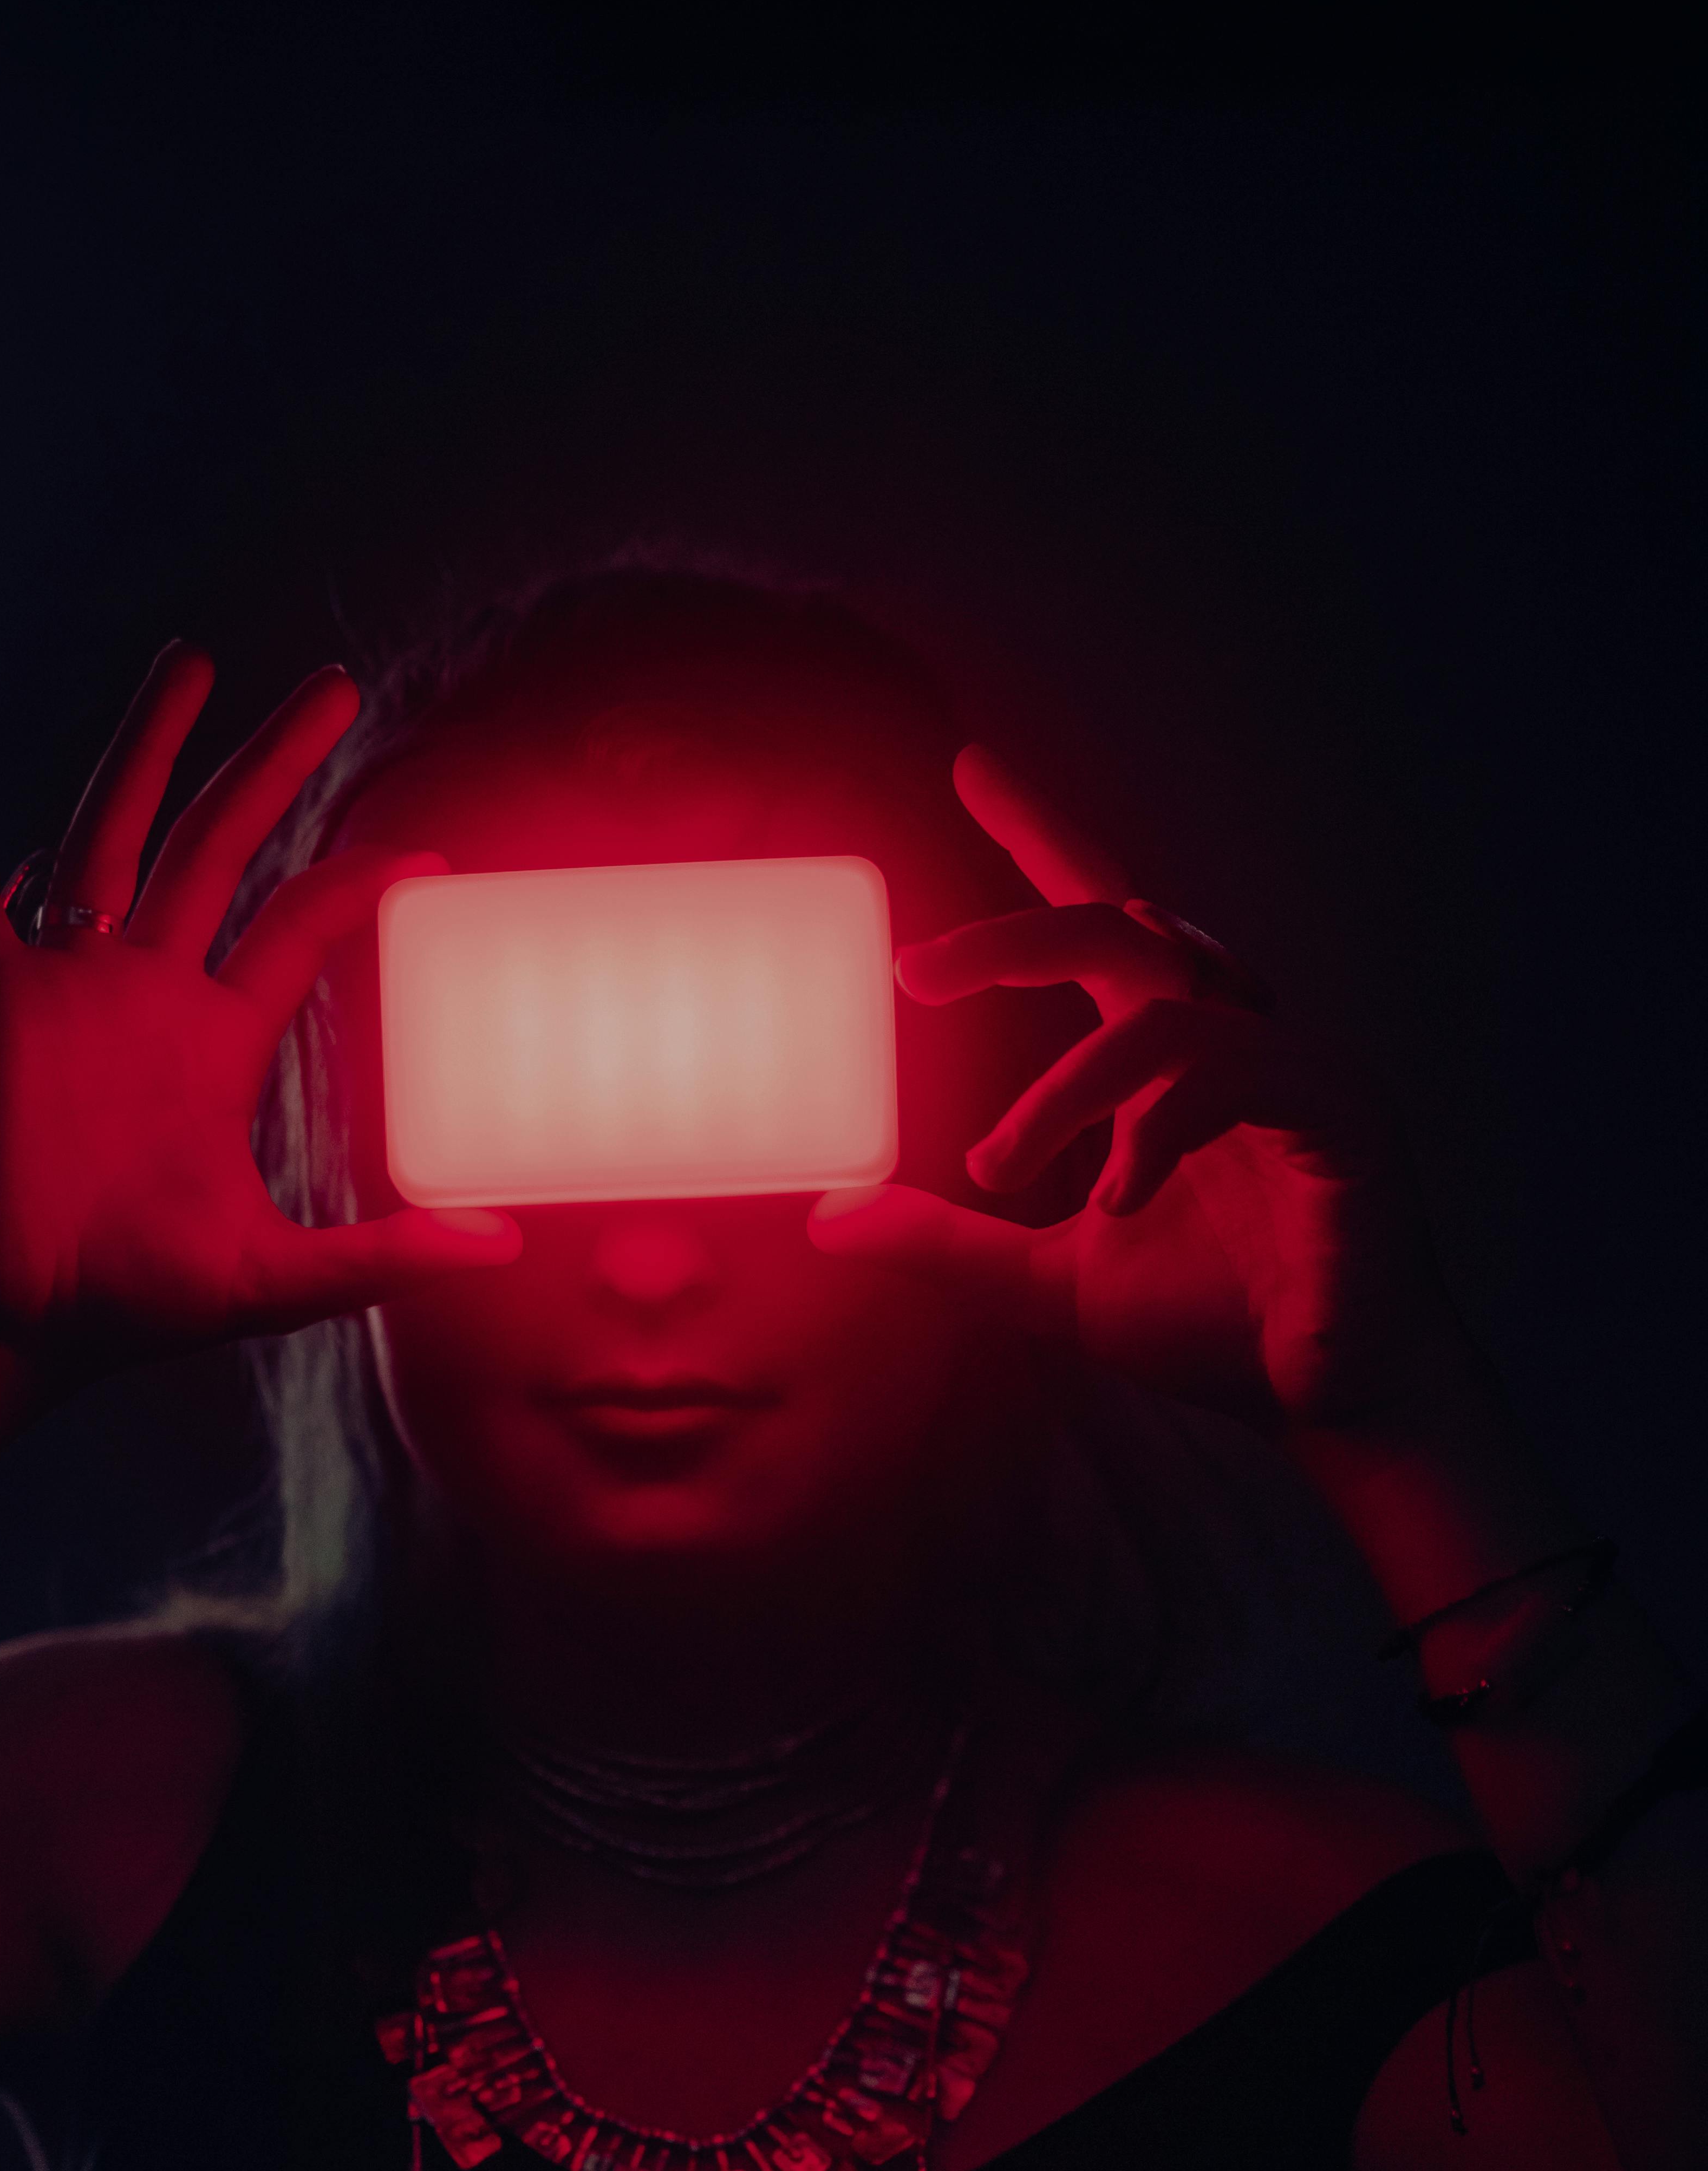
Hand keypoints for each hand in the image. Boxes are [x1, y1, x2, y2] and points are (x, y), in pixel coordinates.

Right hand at [0, 644, 517, 1383]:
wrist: (18, 1326)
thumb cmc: (132, 1303)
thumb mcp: (279, 1275)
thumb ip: (386, 1253)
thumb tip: (506, 1247)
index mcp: (215, 1041)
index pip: (300, 929)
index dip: (361, 882)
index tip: (425, 850)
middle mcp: (146, 992)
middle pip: (221, 844)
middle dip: (274, 762)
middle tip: (335, 684)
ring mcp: (67, 985)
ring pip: (113, 834)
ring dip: (147, 746)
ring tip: (189, 661)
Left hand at [810, 745, 1455, 1430]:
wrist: (1332, 1402)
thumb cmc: (1213, 1328)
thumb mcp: (1045, 1286)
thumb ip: (948, 1245)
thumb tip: (829, 1218)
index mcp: (1174, 1055)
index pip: (1105, 916)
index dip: (1044, 836)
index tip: (969, 769)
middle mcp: (1235, 1036)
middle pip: (1125, 922)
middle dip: (1011, 935)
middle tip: (915, 971)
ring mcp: (1295, 1067)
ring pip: (1164, 1008)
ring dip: (1064, 1087)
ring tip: (1001, 1166)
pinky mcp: (1341, 1114)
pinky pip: (1236, 1071)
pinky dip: (1157, 1126)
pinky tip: (1119, 1196)